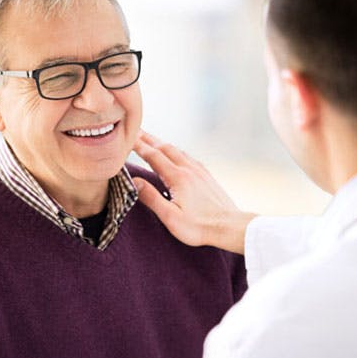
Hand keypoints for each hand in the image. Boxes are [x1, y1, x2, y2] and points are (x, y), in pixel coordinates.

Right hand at [132, 131, 256, 253]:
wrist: (229, 226)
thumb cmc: (199, 227)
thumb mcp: (171, 217)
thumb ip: (152, 198)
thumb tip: (134, 181)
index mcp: (177, 178)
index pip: (153, 156)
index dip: (138, 145)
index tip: (126, 137)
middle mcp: (188, 169)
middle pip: (164, 148)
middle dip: (148, 138)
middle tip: (135, 130)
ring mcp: (199, 171)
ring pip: (177, 150)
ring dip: (161, 143)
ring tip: (151, 139)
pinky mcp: (206, 176)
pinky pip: (188, 156)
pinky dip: (176, 150)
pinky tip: (176, 153)